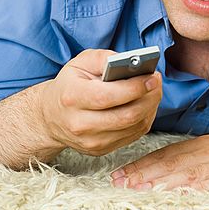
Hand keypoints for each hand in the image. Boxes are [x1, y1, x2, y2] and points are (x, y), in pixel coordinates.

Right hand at [41, 49, 161, 155]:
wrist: (51, 116)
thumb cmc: (70, 84)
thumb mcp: (81, 62)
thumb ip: (104, 58)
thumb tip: (130, 61)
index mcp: (72, 97)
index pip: (108, 96)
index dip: (134, 87)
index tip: (151, 76)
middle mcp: (79, 124)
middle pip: (125, 116)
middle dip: (149, 97)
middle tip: (157, 81)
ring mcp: (90, 141)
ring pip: (132, 128)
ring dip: (150, 108)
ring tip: (154, 90)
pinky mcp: (100, 150)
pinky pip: (132, 136)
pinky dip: (145, 119)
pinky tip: (146, 104)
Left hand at [111, 121, 208, 190]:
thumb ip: (199, 157)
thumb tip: (175, 170)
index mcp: (202, 147)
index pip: (165, 156)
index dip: (141, 166)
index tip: (119, 174)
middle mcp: (206, 156)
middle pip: (167, 166)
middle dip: (140, 175)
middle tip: (116, 183)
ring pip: (180, 177)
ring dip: (154, 183)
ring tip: (132, 189)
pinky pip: (206, 189)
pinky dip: (187, 193)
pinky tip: (173, 196)